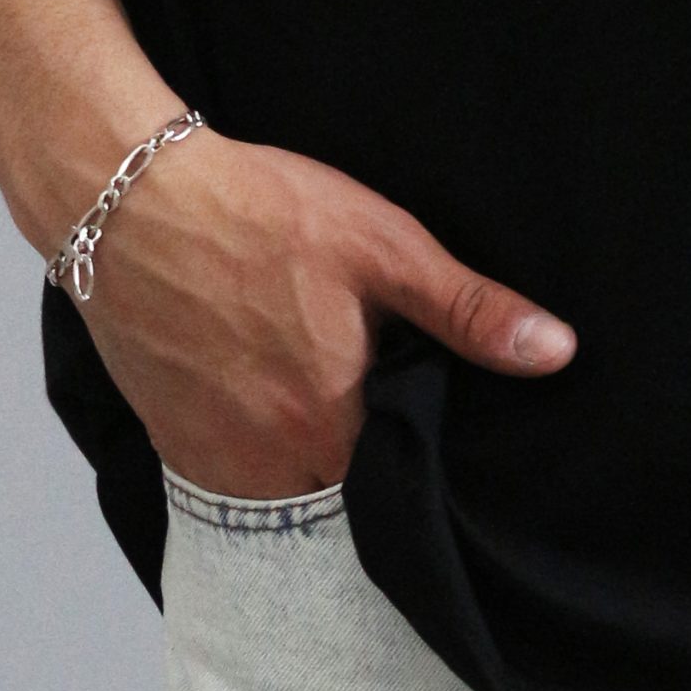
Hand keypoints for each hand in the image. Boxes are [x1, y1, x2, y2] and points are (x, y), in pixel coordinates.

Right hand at [62, 126, 576, 500]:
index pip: (407, 481)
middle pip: (347, 489)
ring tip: (330, 394)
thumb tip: (557, 354)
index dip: (429, 453)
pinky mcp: (173, 443)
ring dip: (315, 457)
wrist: (133, 201)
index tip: (440, 420)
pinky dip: (262, 449)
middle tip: (387, 397)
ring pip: (289, 486)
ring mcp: (216, 462)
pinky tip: (274, 392)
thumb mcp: (386, 247)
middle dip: (374, 458)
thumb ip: (469, 313)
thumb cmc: (264, 214)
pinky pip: (236, 475)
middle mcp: (274, 466)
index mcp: (338, 425)